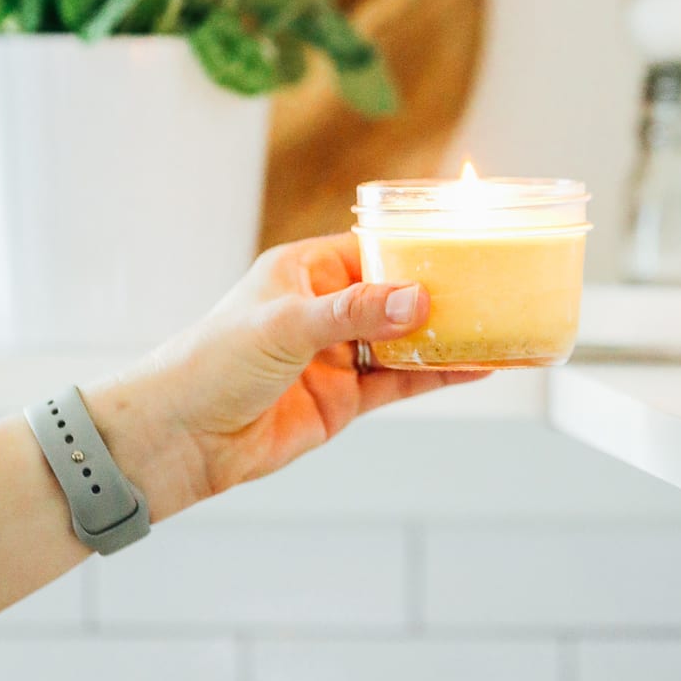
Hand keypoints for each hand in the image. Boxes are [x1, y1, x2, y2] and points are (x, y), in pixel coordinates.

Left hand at [86, 235, 481, 518]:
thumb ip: (355, 313)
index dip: (417, 245)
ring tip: (499, 324)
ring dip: (448, 335)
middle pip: (398, 293)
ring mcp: (338, 355)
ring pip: (407, 338)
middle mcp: (325, 308)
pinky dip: (439, 374)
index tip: (466, 241)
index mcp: (305, 271)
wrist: (181, 439)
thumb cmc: (212, 363)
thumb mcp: (285, 326)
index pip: (373, 248)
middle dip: (443, 291)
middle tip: (496, 284)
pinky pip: (403, 380)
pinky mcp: (346, 398)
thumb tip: (420, 300)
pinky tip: (476, 367)